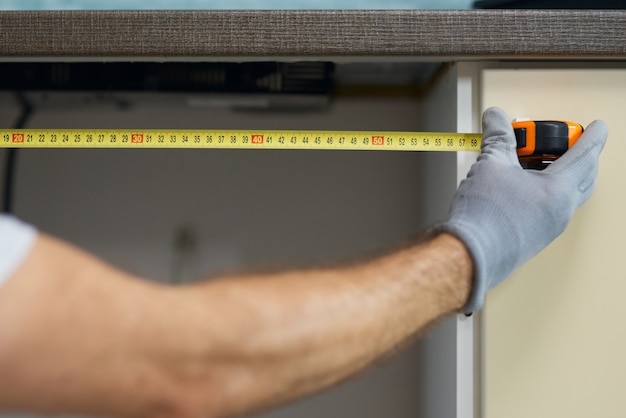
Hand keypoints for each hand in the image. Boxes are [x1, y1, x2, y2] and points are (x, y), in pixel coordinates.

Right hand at [439, 107, 607, 313]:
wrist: (469, 255)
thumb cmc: (485, 216)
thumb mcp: (491, 164)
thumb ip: (498, 138)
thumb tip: (496, 118)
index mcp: (559, 190)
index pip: (585, 156)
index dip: (593, 136)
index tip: (599, 126)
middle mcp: (560, 211)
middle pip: (582, 176)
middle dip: (576, 155)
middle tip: (558, 140)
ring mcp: (548, 227)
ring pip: (564, 193)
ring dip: (555, 172)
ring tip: (529, 160)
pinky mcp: (533, 236)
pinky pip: (547, 207)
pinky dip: (540, 190)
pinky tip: (516, 184)